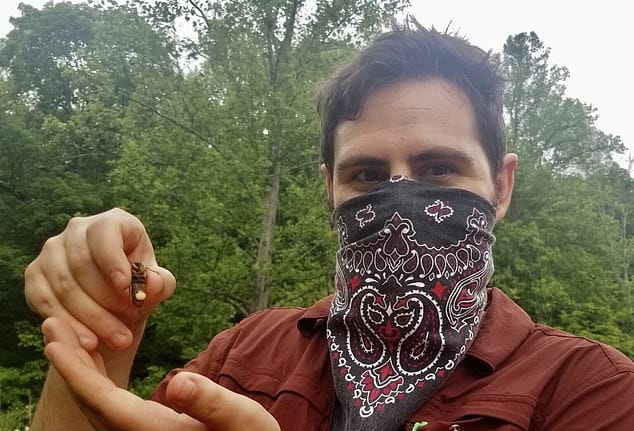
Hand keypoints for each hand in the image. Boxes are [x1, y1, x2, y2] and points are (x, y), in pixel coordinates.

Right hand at [24, 208, 175, 350]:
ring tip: (114, 341)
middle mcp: (78, 229)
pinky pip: (45, 300)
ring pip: (64, 285)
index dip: (113, 259)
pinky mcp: (35, 274)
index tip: (124, 286)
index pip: (105, 233)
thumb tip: (152, 284)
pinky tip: (87, 342)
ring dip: (89, 319)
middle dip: (105, 303)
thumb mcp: (156, 285)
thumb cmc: (138, 287)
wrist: (113, 305)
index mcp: (113, 222)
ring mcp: (52, 250)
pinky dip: (67, 324)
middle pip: (82, 264)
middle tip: (125, 334)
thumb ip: (160, 283)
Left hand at [43, 317, 280, 430]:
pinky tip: (93, 353)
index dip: (78, 375)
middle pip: (92, 403)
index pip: (107, 405)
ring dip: (79, 367)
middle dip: (69, 364)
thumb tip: (180, 383)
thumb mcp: (242, 419)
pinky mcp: (143, 427)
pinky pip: (107, 402)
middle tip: (52, 324)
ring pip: (96, 403)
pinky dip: (95, 375)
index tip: (55, 343)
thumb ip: (212, 403)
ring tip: (65, 332)